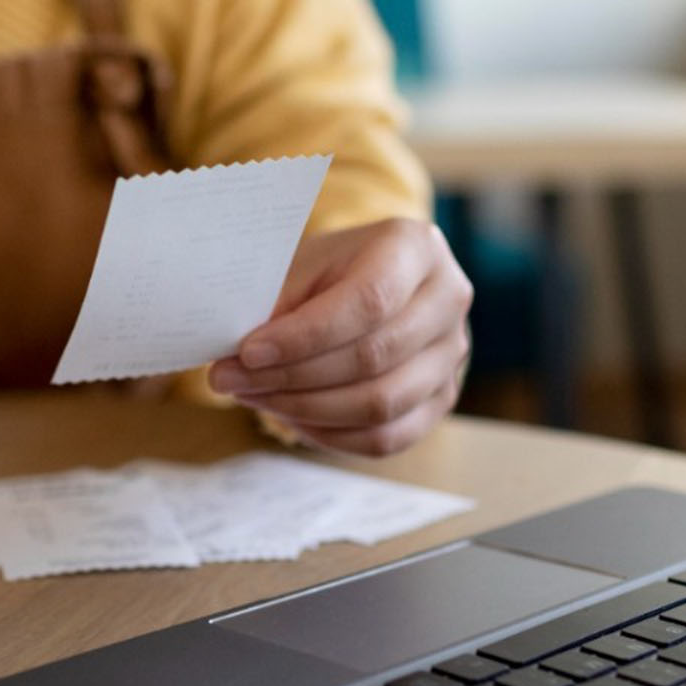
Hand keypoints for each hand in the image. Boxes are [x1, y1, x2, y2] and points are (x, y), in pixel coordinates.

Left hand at [208, 218, 472, 454]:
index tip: (247, 351)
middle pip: (373, 357)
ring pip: (381, 404)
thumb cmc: (331, 269)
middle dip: (292, 376)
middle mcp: (449, 298)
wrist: (372, 280)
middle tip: (232, 379)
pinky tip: (291, 416)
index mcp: (416, 247)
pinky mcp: (442, 397)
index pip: (368, 301)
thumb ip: (279, 304)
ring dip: (305, 409)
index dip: (304, 336)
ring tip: (254, 396)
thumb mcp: (304, 266)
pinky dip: (331, 434)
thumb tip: (238, 358)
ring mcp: (453, 353)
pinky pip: (387, 437)